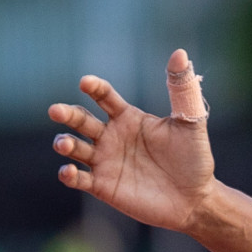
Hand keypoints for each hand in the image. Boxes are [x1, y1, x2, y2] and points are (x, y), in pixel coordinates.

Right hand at [48, 49, 216, 231]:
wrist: (195, 198)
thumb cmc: (194, 158)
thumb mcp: (190, 122)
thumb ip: (182, 90)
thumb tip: (180, 53)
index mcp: (129, 118)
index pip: (105, 97)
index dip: (95, 88)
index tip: (86, 82)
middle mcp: (112, 136)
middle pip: (81, 120)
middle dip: (67, 114)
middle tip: (56, 110)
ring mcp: (105, 161)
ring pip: (75, 148)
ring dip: (65, 144)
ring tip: (65, 143)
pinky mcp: (102, 186)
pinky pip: (78, 178)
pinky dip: (69, 175)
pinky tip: (69, 171)